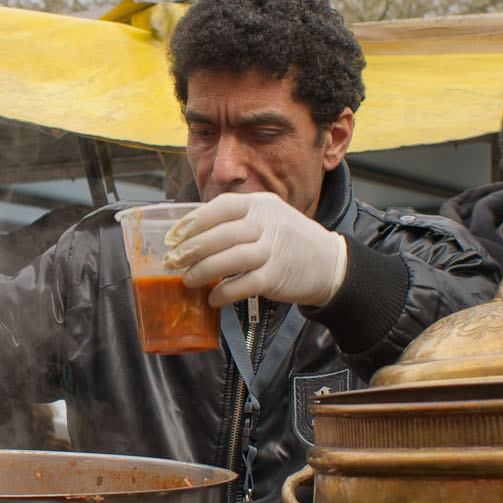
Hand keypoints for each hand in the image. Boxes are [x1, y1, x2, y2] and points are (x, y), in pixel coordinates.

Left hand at [163, 192, 347, 307]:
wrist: (330, 263)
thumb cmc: (291, 242)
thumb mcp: (269, 217)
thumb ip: (238, 220)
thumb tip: (194, 233)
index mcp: (261, 204)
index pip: (221, 207)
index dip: (193, 221)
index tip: (173, 236)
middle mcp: (267, 223)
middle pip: (221, 234)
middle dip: (191, 249)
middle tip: (172, 262)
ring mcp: (274, 248)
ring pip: (230, 258)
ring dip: (203, 271)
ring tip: (188, 281)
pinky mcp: (278, 275)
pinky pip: (244, 283)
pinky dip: (225, 292)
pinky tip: (213, 298)